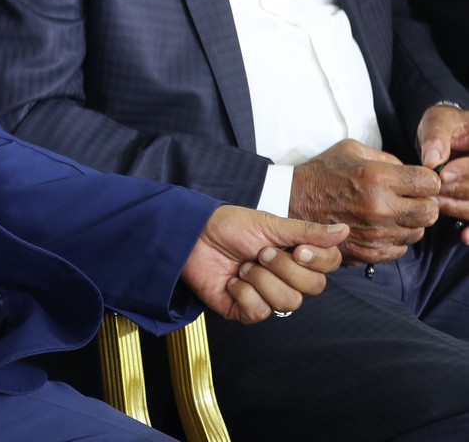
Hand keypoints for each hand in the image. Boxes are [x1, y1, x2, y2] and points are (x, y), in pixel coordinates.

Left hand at [180, 205, 346, 322]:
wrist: (192, 236)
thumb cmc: (229, 227)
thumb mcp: (269, 224)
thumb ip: (307, 231)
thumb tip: (344, 229)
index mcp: (297, 255)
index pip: (328, 266)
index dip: (317, 260)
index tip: (297, 249)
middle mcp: (287, 278)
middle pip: (313, 288)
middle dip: (284, 268)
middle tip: (261, 252)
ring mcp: (267, 296)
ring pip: (288, 302)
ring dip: (261, 280)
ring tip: (243, 265)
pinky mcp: (246, 310)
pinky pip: (260, 312)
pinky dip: (243, 293)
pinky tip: (232, 281)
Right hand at [289, 138, 440, 263]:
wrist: (288, 202)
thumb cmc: (320, 174)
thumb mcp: (350, 150)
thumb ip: (386, 158)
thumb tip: (411, 172)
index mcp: (377, 178)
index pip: (430, 183)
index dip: (427, 180)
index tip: (418, 181)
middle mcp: (380, 208)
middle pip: (430, 212)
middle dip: (424, 203)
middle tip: (409, 199)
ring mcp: (375, 234)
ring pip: (417, 233)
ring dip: (408, 223)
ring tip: (389, 213)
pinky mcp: (368, 252)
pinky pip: (399, 249)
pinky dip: (394, 239)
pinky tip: (378, 227)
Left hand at [418, 104, 468, 235]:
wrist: (453, 137)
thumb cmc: (448, 127)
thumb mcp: (440, 120)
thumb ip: (436, 135)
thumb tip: (432, 159)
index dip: (466, 172)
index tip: (441, 176)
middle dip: (461, 193)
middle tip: (434, 197)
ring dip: (464, 210)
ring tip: (439, 207)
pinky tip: (465, 237)